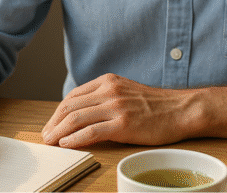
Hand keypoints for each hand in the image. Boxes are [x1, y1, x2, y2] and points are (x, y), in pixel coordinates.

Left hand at [41, 73, 199, 148]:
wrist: (181, 110)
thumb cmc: (155, 105)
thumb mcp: (126, 92)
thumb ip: (105, 98)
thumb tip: (81, 114)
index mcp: (108, 81)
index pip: (73, 96)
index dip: (57, 112)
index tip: (51, 124)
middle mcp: (109, 91)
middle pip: (70, 106)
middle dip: (53, 123)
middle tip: (45, 136)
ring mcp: (116, 107)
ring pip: (76, 118)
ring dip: (58, 133)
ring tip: (51, 142)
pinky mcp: (123, 124)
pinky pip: (91, 132)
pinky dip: (75, 139)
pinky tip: (67, 144)